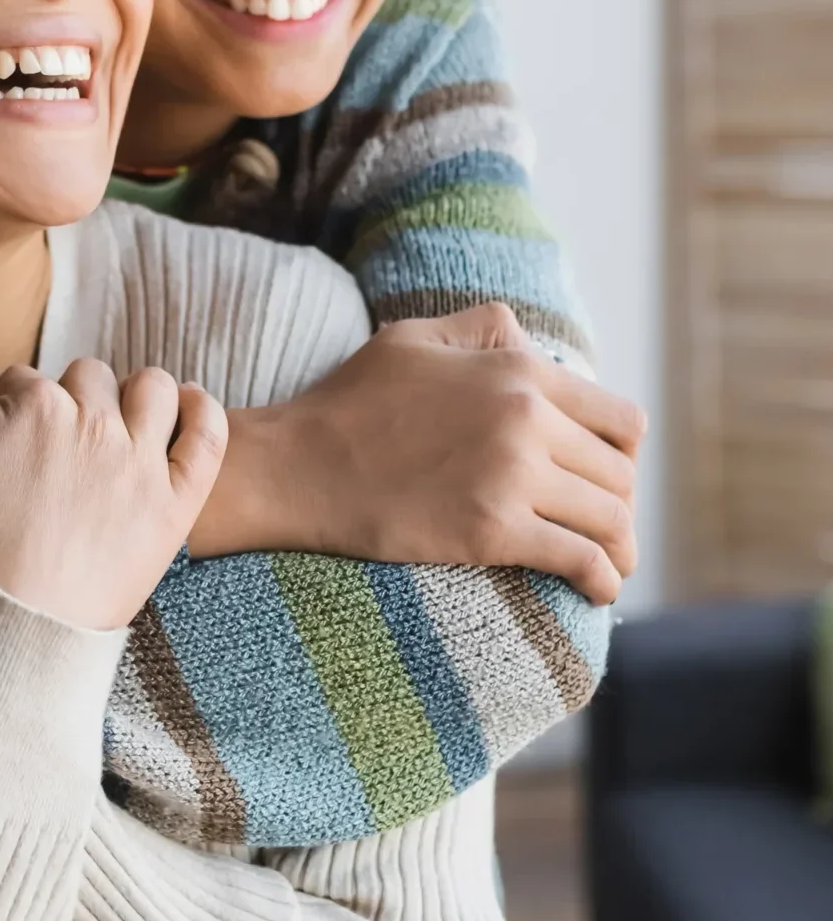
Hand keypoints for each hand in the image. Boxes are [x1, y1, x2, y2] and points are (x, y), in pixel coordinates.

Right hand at [0, 359, 226, 629]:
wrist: (8, 628)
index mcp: (32, 405)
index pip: (24, 380)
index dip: (10, 410)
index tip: (4, 450)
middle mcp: (93, 422)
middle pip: (87, 379)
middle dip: (70, 401)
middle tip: (53, 454)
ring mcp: (140, 461)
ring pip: (151, 388)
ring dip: (134, 396)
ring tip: (119, 428)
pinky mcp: (174, 503)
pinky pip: (207, 435)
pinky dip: (201, 411)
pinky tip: (187, 408)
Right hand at [190, 302, 642, 605]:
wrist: (295, 465)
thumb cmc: (348, 402)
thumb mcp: (415, 338)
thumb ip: (484, 329)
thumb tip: (533, 344)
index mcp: (517, 370)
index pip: (619, 419)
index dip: (624, 454)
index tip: (607, 477)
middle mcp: (526, 419)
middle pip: (619, 474)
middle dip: (619, 504)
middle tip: (604, 527)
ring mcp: (511, 477)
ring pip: (609, 519)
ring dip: (620, 548)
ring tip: (613, 566)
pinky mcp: (491, 531)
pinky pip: (578, 558)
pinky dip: (600, 579)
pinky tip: (598, 591)